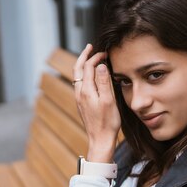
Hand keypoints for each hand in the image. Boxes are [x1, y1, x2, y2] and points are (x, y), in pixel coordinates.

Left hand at [73, 44, 120, 162]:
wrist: (100, 139)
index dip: (96, 57)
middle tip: (90, 47)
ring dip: (83, 64)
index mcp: (86, 90)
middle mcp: (80, 93)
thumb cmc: (107, 122)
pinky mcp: (82, 103)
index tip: (105, 53)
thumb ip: (104, 82)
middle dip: (84, 56)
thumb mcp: (109, 100)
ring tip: (89, 57)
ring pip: (77, 76)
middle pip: (78, 69)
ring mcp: (79, 98)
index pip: (88, 67)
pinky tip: (90, 75)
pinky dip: (84, 74)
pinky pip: (80, 83)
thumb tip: (100, 65)